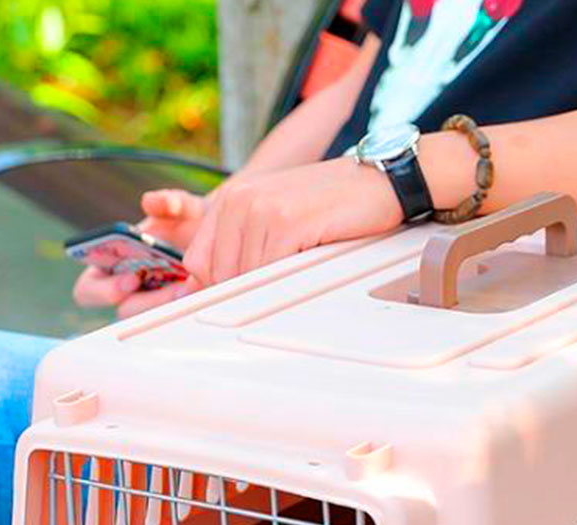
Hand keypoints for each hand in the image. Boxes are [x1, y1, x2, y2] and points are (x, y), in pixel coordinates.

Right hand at [72, 188, 206, 317]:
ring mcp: (153, 304)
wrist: (221, 238)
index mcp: (111, 265)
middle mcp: (128, 290)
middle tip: (175, 289)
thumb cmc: (190, 224)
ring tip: (192, 289)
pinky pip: (177, 319)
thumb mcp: (184, 209)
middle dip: (148, 303)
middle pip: (124, 313)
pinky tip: (204, 294)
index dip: (103, 290)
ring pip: (152, 320)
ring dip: (171, 307)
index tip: (132, 278)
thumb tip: (151, 202)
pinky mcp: (177, 312)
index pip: (88, 289)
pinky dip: (188, 309)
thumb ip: (169, 202)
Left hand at [184, 157, 401, 285]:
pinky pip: (270, 273)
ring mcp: (262, 209)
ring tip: (298, 274)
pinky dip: (285, 283)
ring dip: (269, 289)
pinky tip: (306, 272)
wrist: (378, 181)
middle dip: (244, 291)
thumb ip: (244, 244)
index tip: (246, 293)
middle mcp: (240, 199)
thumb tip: (214, 287)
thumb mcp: (278, 215)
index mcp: (232, 197)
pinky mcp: (287, 222)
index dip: (219, 285)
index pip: (198, 261)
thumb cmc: (332, 204)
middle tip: (280, 288)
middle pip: (219, 275)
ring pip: (244, 277)